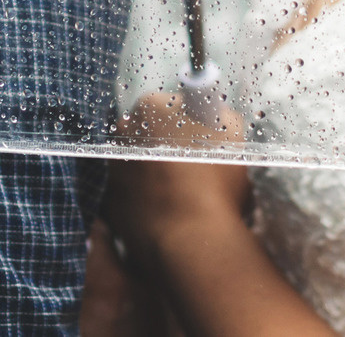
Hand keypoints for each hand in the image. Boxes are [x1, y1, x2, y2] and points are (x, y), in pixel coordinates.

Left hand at [107, 91, 250, 253]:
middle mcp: (122, 135)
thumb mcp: (233, 137)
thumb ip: (223, 117)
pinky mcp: (111, 207)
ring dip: (160, 176)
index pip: (171, 104)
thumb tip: (219, 118)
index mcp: (149, 108)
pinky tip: (174, 215)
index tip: (205, 137)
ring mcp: (113, 172)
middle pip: (152, 134)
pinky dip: (150, 203)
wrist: (189, 239)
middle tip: (199, 168)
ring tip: (190, 197)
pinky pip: (135, 198)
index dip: (192, 120)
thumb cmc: (212, 182)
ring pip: (142, 167)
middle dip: (171, 147)